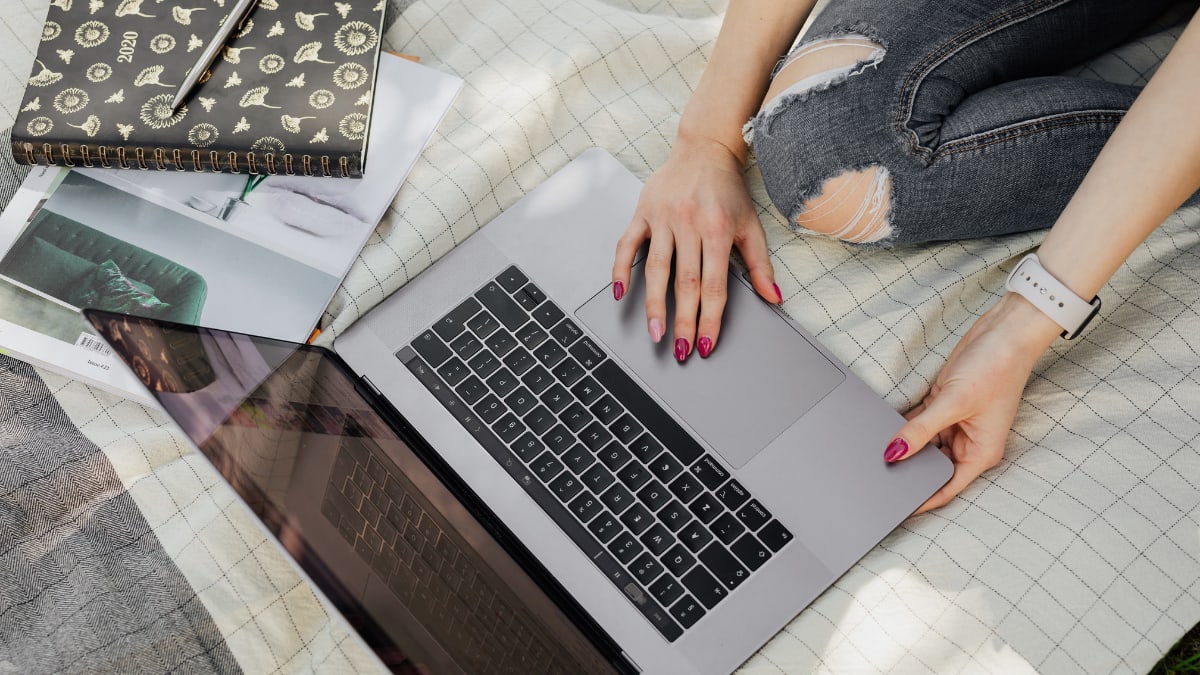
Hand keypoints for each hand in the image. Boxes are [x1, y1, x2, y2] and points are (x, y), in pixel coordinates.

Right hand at [612, 136, 780, 360]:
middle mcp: (689, 224)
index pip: (714, 285)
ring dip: (653, 305)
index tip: (705, 343)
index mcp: (718, 230)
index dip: (709, 318)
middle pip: (685, 283)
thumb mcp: (752, 224)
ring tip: (655, 332)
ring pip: (656, 269)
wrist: (705, 148)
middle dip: (683, 321)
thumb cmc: (727, 189)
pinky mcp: (642, 212)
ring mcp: (663, 218)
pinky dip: (620, 269)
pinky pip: (627, 245)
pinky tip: (619, 293)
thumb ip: (761, 264)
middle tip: (681, 351)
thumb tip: (774, 298)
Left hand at [885, 294, 1060, 512]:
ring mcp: (955, 424)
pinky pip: (919, 423)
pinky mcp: (944, 406)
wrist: (1003, 332)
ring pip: (923, 445)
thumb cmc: (997, 368)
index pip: (947, 487)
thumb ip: (921, 430)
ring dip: (905, 445)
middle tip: (878, 478)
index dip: (923, 500)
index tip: (897, 509)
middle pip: (932, 467)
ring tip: (877, 453)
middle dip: (910, 470)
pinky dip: (904, 426)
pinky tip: (885, 429)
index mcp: (980, 453)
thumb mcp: (954, 403)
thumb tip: (894, 453)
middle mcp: (968, 442)